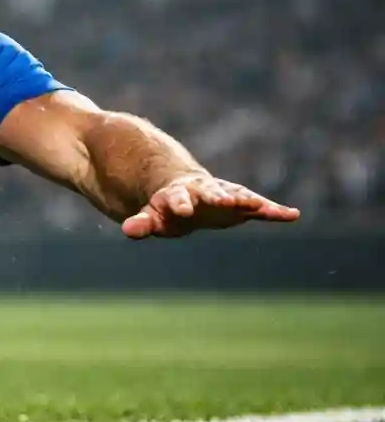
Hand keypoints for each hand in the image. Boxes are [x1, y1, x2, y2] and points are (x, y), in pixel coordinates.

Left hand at [122, 173, 299, 238]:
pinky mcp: (240, 203)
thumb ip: (142, 223)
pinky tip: (292, 215)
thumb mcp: (151, 216)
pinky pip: (259, 207)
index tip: (182, 210)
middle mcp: (202, 191)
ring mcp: (223, 195)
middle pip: (209, 192)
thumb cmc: (165, 207)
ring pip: (236, 196)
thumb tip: (128, 230)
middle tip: (225, 200)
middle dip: (216, 197)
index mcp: (176, 194)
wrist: (184, 192)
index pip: (176, 198)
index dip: (179, 204)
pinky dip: (273, 211)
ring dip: (248, 202)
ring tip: (263, 207)